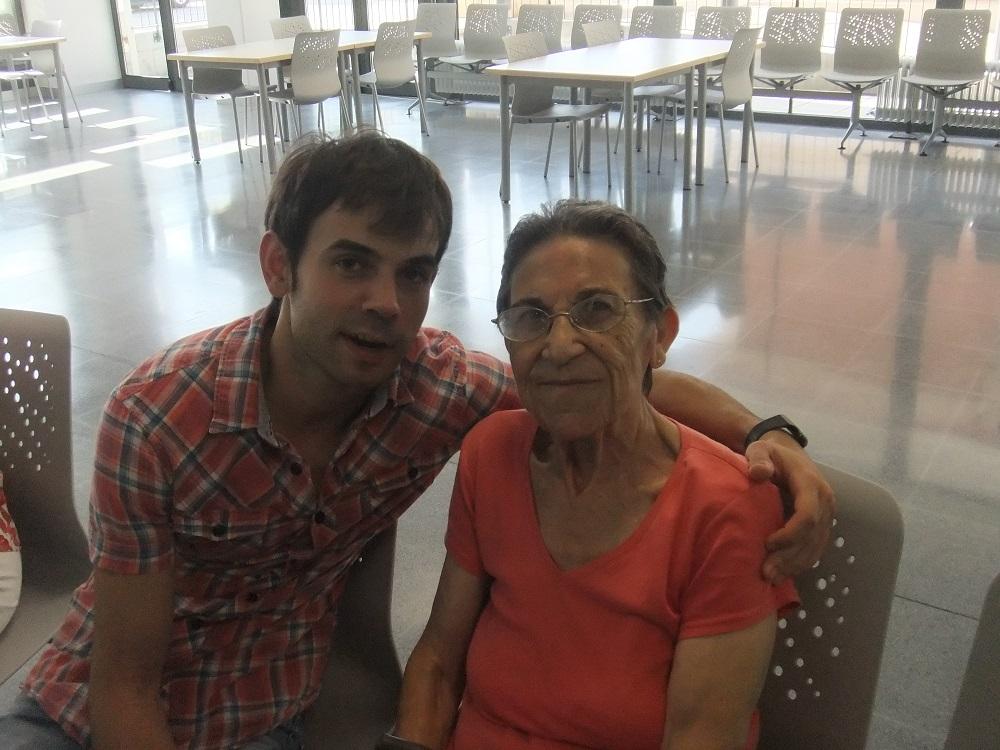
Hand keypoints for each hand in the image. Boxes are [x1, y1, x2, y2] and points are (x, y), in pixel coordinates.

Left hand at [745, 433, 834, 584]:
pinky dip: (800, 563)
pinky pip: (815, 548)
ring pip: (815, 546)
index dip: (790, 534)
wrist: (787, 454)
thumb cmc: (770, 453)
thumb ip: (758, 459)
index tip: (767, 543)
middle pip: (812, 536)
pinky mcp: (821, 525)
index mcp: (811, 484)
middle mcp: (824, 501)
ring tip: (771, 579)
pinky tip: (783, 575)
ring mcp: (826, 515)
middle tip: (766, 573)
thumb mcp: (760, 449)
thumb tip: (759, 473)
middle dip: (790, 557)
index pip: (807, 515)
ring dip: (795, 565)